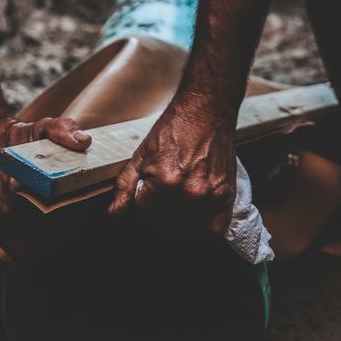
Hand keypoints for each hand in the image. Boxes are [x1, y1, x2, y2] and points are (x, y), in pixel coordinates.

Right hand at [0, 115, 90, 264]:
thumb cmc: (15, 138)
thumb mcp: (42, 126)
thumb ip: (63, 130)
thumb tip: (84, 142)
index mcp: (17, 188)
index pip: (57, 220)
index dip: (79, 222)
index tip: (92, 216)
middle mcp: (3, 212)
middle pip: (46, 243)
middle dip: (69, 239)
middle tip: (86, 230)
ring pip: (30, 257)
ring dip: (51, 253)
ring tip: (68, 240)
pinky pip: (10, 259)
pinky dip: (27, 260)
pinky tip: (43, 250)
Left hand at [108, 97, 236, 234]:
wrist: (207, 111)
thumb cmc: (174, 128)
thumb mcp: (141, 154)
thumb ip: (125, 186)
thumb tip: (114, 214)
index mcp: (164, 182)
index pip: (145, 215)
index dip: (144, 205)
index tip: (150, 193)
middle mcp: (189, 193)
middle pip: (165, 225)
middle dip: (160, 213)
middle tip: (165, 192)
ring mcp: (210, 197)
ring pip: (187, 229)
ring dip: (180, 221)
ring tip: (180, 197)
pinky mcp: (226, 196)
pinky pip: (213, 230)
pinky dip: (204, 226)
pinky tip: (197, 211)